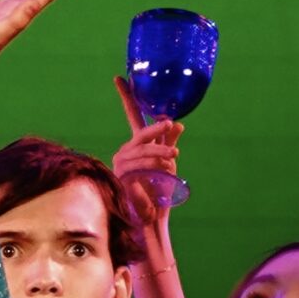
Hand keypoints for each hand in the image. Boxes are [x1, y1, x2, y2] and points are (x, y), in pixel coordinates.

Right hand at [111, 75, 184, 234]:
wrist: (152, 220)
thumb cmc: (160, 192)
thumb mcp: (169, 164)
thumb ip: (169, 143)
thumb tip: (178, 123)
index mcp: (137, 144)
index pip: (132, 116)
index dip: (127, 97)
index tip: (119, 77)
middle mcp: (126, 151)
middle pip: (140, 134)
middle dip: (156, 131)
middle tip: (170, 126)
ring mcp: (121, 164)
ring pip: (142, 152)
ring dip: (159, 154)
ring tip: (174, 160)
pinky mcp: (121, 178)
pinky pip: (138, 168)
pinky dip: (152, 172)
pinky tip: (159, 180)